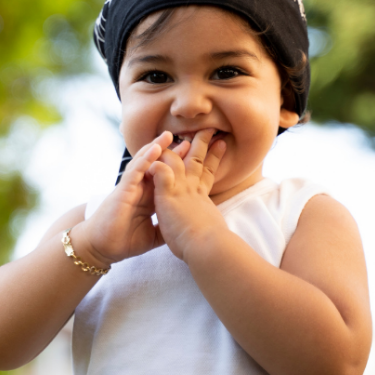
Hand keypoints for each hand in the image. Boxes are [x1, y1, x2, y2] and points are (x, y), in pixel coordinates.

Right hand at [71, 131, 181, 266]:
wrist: (101, 248)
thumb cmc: (123, 241)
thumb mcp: (152, 235)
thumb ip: (165, 227)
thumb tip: (183, 229)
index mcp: (148, 198)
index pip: (165, 178)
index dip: (178, 167)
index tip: (195, 158)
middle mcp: (140, 189)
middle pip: (157, 165)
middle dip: (171, 153)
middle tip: (188, 139)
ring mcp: (131, 187)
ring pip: (144, 162)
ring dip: (156, 147)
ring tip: (169, 135)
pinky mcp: (123, 190)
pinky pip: (135, 171)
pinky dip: (144, 159)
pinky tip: (154, 149)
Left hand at [146, 129, 228, 261]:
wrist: (206, 246)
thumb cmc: (207, 243)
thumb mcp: (209, 225)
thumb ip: (208, 219)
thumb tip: (216, 226)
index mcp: (201, 197)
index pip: (207, 173)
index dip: (213, 159)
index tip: (220, 145)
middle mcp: (192, 190)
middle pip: (197, 160)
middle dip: (203, 143)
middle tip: (209, 128)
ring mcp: (180, 190)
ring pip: (179, 160)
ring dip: (179, 145)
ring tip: (177, 132)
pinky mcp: (168, 194)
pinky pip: (161, 170)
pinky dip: (158, 162)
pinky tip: (155, 155)